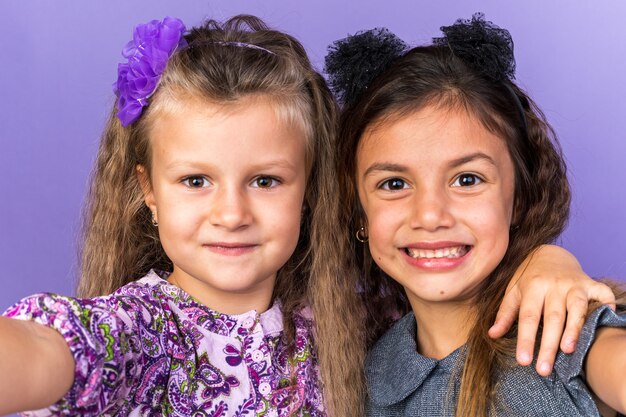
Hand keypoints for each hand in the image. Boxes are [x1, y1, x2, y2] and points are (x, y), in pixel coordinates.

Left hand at [487, 244, 615, 375]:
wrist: (549, 253)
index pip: (528, 317)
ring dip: (574, 329)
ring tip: (568, 350)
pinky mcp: (590, 283)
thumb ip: (505, 313)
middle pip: (552, 317)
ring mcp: (573, 284)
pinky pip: (601, 294)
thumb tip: (492, 335)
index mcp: (532, 287)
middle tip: (544, 369)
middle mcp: (553, 285)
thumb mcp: (513, 291)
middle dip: (548, 345)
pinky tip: (604, 319)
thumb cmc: (529, 277)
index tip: (524, 361)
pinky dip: (606, 304)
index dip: (526, 339)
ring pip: (576, 308)